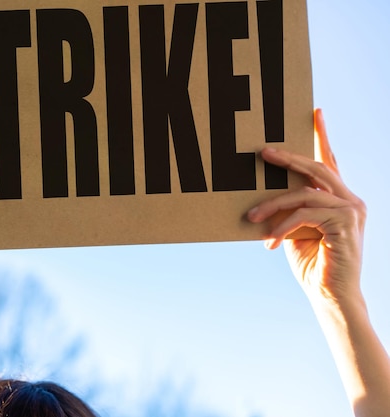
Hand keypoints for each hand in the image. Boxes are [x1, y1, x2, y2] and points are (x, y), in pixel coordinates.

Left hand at [247, 109, 365, 303]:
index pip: (330, 162)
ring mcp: (352, 210)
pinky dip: (283, 226)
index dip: (322, 136)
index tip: (315, 112)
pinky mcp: (346, 223)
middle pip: (316, 169)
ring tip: (251, 218)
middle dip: (288, 159)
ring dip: (273, 205)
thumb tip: (263, 194)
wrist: (330, 296)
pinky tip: (270, 242)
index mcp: (339, 199)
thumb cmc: (312, 264)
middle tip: (263, 152)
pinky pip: (305, 214)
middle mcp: (351, 200)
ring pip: (304, 193)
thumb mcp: (295, 230)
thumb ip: (290, 209)